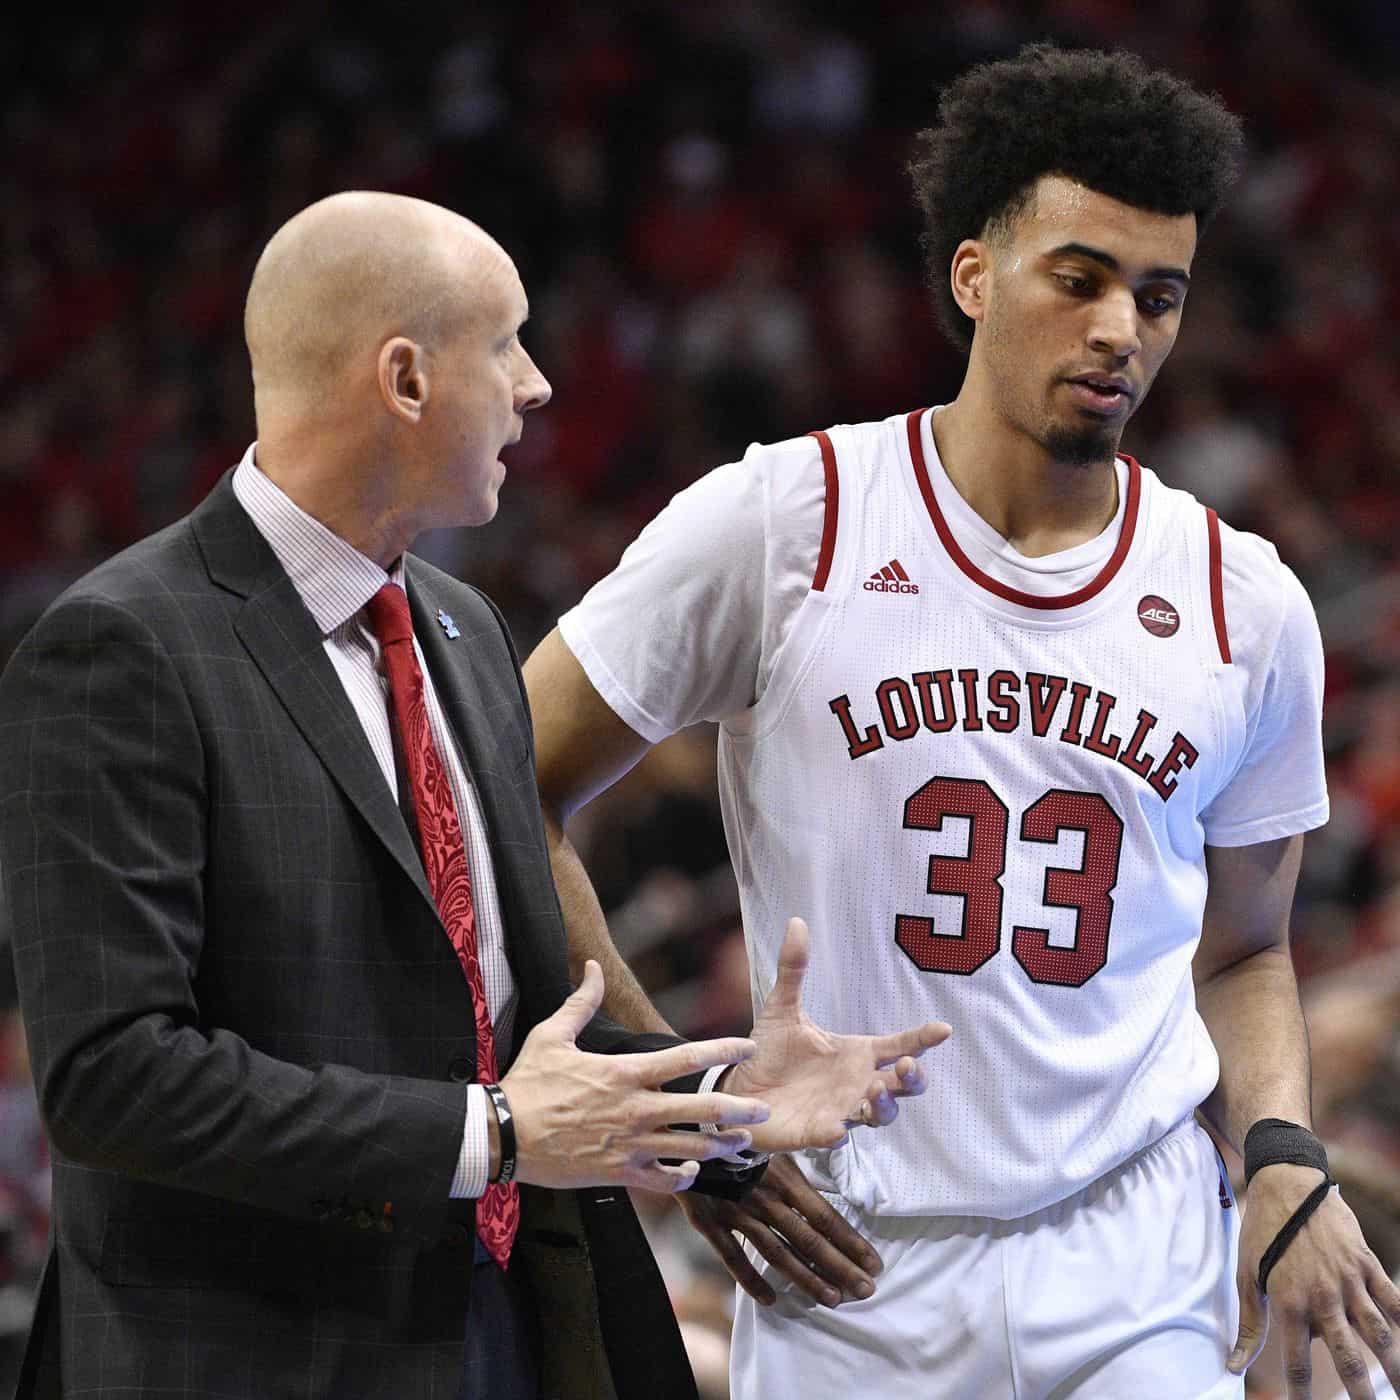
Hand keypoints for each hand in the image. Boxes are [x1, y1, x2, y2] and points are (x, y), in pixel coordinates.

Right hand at [502, 960, 770, 1192]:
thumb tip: (593, 967)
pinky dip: (683, 1178)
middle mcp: (634, 1110)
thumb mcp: (552, 1035)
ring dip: (721, 1147)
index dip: (723, 1049)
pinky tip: (694, 1172)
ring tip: (742, 1143)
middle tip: (765, 1108)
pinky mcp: (618, 1173)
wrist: (503, 1135)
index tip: (749, 1045)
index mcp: (624, 1073)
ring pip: (689, 1149)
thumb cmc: (528, 1083)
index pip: (686, 1057)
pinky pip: (662, 1181)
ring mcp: (629, 1145)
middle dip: (739, 1109)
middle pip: (701, 1110)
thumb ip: (581, 1002)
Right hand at [676, 1152, 883, 1308]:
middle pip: (809, 1240)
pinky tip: (770, 1299)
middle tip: (865, 1290)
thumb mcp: (775, 1143)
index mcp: (785, 1178)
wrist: (688, 1129)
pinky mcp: (710, 1222)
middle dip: (840, 1268)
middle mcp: (765, 1199)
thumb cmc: (739, 1135)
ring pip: (778, 1253)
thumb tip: (835, 1174)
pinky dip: (751, 1280)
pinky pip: (733, 1257)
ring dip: (806, 1279)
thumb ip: (799, 1167)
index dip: (851, 1242)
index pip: (825, 1217)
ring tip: (831, 1299)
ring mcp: (737, 1213)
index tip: (873, 1263)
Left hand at [724, 917, 950, 1153]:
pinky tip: (837, 1128)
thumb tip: (796, 922)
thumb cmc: (769, 1050)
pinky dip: (837, 1134)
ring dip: (883, 1105)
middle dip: (913, 1079)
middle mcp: (855, 1083)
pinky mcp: (813, 1132)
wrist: (738, 1086)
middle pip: (903, 1087)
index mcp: (855, 1053)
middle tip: (908, 1066)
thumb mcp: (781, 1007)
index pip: (899, 1045)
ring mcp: (839, 1110)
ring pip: (879, 1115)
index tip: (943, 1028)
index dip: (922, 1039)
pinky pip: (833, 1137)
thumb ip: (793, 969)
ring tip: (874, 1091)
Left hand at [1229, 1163, 1399, 1396]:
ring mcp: (1349, 1282)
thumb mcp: (1248, 1274)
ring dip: (1394, 1367)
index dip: (1303, 1393)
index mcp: (1289, 1303)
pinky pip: (1392, 1300)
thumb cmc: (1263, 1231)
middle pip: (1347, 1357)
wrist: (1288, 1184)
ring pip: (1378, 1334)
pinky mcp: (1367, 1265)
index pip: (1298, 1362)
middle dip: (1360, 1392)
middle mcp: (1322, 1298)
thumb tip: (1233, 1364)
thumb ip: (1249, 1323)